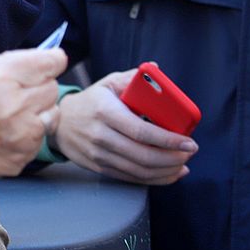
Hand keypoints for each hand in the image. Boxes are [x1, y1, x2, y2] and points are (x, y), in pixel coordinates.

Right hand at [0, 48, 65, 181]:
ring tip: (12, 115)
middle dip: (39, 87)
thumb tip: (32, 60)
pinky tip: (5, 134)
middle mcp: (15, 102)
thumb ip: (2, 64)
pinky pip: (40, 138)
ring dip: (38, 111)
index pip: (50, 62)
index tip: (50, 63)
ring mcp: (21, 132)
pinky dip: (29, 134)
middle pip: (53, 87)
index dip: (52, 61)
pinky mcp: (23, 155)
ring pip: (52, 113)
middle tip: (18, 93)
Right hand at [48, 69, 197, 184]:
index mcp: (106, 112)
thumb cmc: (89, 102)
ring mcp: (100, 155)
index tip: (188, 141)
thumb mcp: (107, 83)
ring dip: (166, 171)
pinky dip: (153, 180)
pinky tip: (168, 174)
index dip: (168, 140)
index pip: (142, 131)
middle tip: (189, 152)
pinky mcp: (100, 168)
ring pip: (139, 170)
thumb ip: (132, 78)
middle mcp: (102, 136)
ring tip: (182, 164)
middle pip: (143, 155)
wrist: (59, 123)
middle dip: (173, 158)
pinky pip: (131, 178)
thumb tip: (156, 70)